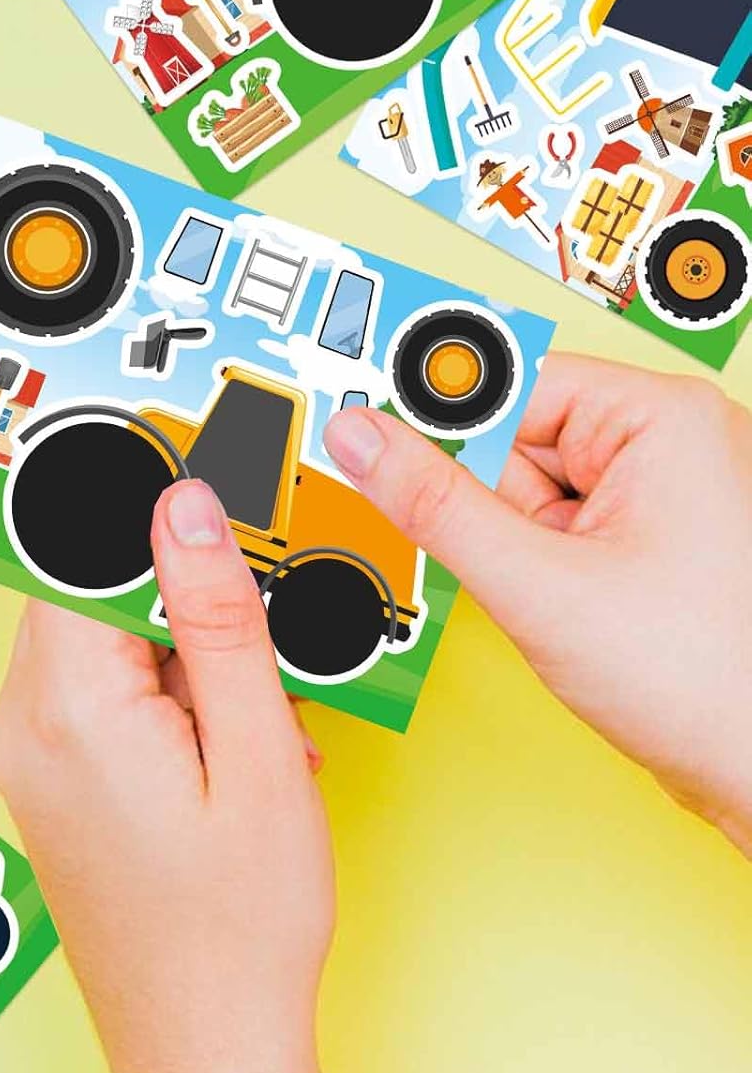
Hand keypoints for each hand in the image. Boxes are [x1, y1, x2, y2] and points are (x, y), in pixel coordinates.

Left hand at [0, 479, 332, 1072]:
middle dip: (180, 605)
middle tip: (250, 654)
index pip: (78, 549)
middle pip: (93, 592)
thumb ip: (218, 617)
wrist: (206, 1050)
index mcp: (65, 707)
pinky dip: (162, 698)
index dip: (144, 516)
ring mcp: (27, 754)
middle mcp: (23, 724)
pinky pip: (97, 693)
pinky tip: (221, 750)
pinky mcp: (47, 777)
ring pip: (103, 641)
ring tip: (246, 727)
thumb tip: (187, 507)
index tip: (199, 494)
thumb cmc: (236, 932)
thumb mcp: (255, 755)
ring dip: (180, 659)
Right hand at [323, 354, 751, 855]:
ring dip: (521, 547)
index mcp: (662, 419)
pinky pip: (562, 526)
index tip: (370, 443)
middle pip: (516, 438)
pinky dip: (545, 567)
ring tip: (570, 605)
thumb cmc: (710, 688)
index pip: (508, 385)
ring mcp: (668, 493)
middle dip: (494, 509)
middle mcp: (672, 441)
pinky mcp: (657, 538)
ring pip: (533, 489)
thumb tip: (361, 437)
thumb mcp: (540, 587)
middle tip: (523, 570)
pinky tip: (579, 612)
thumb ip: (434, 503)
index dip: (441, 431)